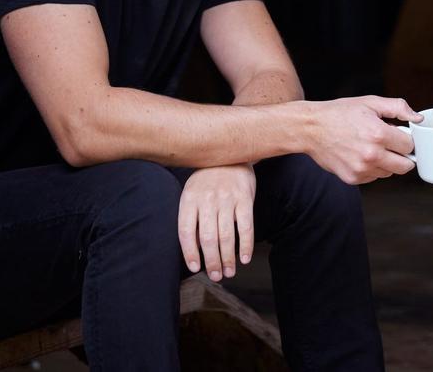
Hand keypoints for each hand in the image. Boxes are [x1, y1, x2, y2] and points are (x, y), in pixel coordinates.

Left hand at [178, 164, 254, 281]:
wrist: (230, 155)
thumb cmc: (208, 180)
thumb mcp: (193, 193)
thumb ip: (193, 218)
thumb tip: (196, 250)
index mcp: (189, 199)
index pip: (186, 232)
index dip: (190, 253)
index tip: (195, 268)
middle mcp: (207, 199)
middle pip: (208, 238)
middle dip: (212, 262)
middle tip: (216, 276)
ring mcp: (226, 198)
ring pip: (226, 236)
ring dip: (228, 258)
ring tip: (229, 272)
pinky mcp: (245, 198)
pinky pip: (246, 226)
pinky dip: (246, 245)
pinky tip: (245, 258)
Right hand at [305, 95, 421, 184]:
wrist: (311, 128)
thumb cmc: (340, 113)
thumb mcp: (370, 103)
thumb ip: (398, 108)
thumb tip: (418, 118)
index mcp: (379, 134)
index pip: (410, 145)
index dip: (406, 138)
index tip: (399, 134)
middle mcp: (372, 155)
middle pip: (406, 165)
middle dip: (402, 154)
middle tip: (391, 144)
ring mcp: (362, 169)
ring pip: (390, 172)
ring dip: (387, 162)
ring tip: (372, 146)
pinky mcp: (353, 178)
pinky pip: (374, 177)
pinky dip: (373, 168)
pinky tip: (361, 154)